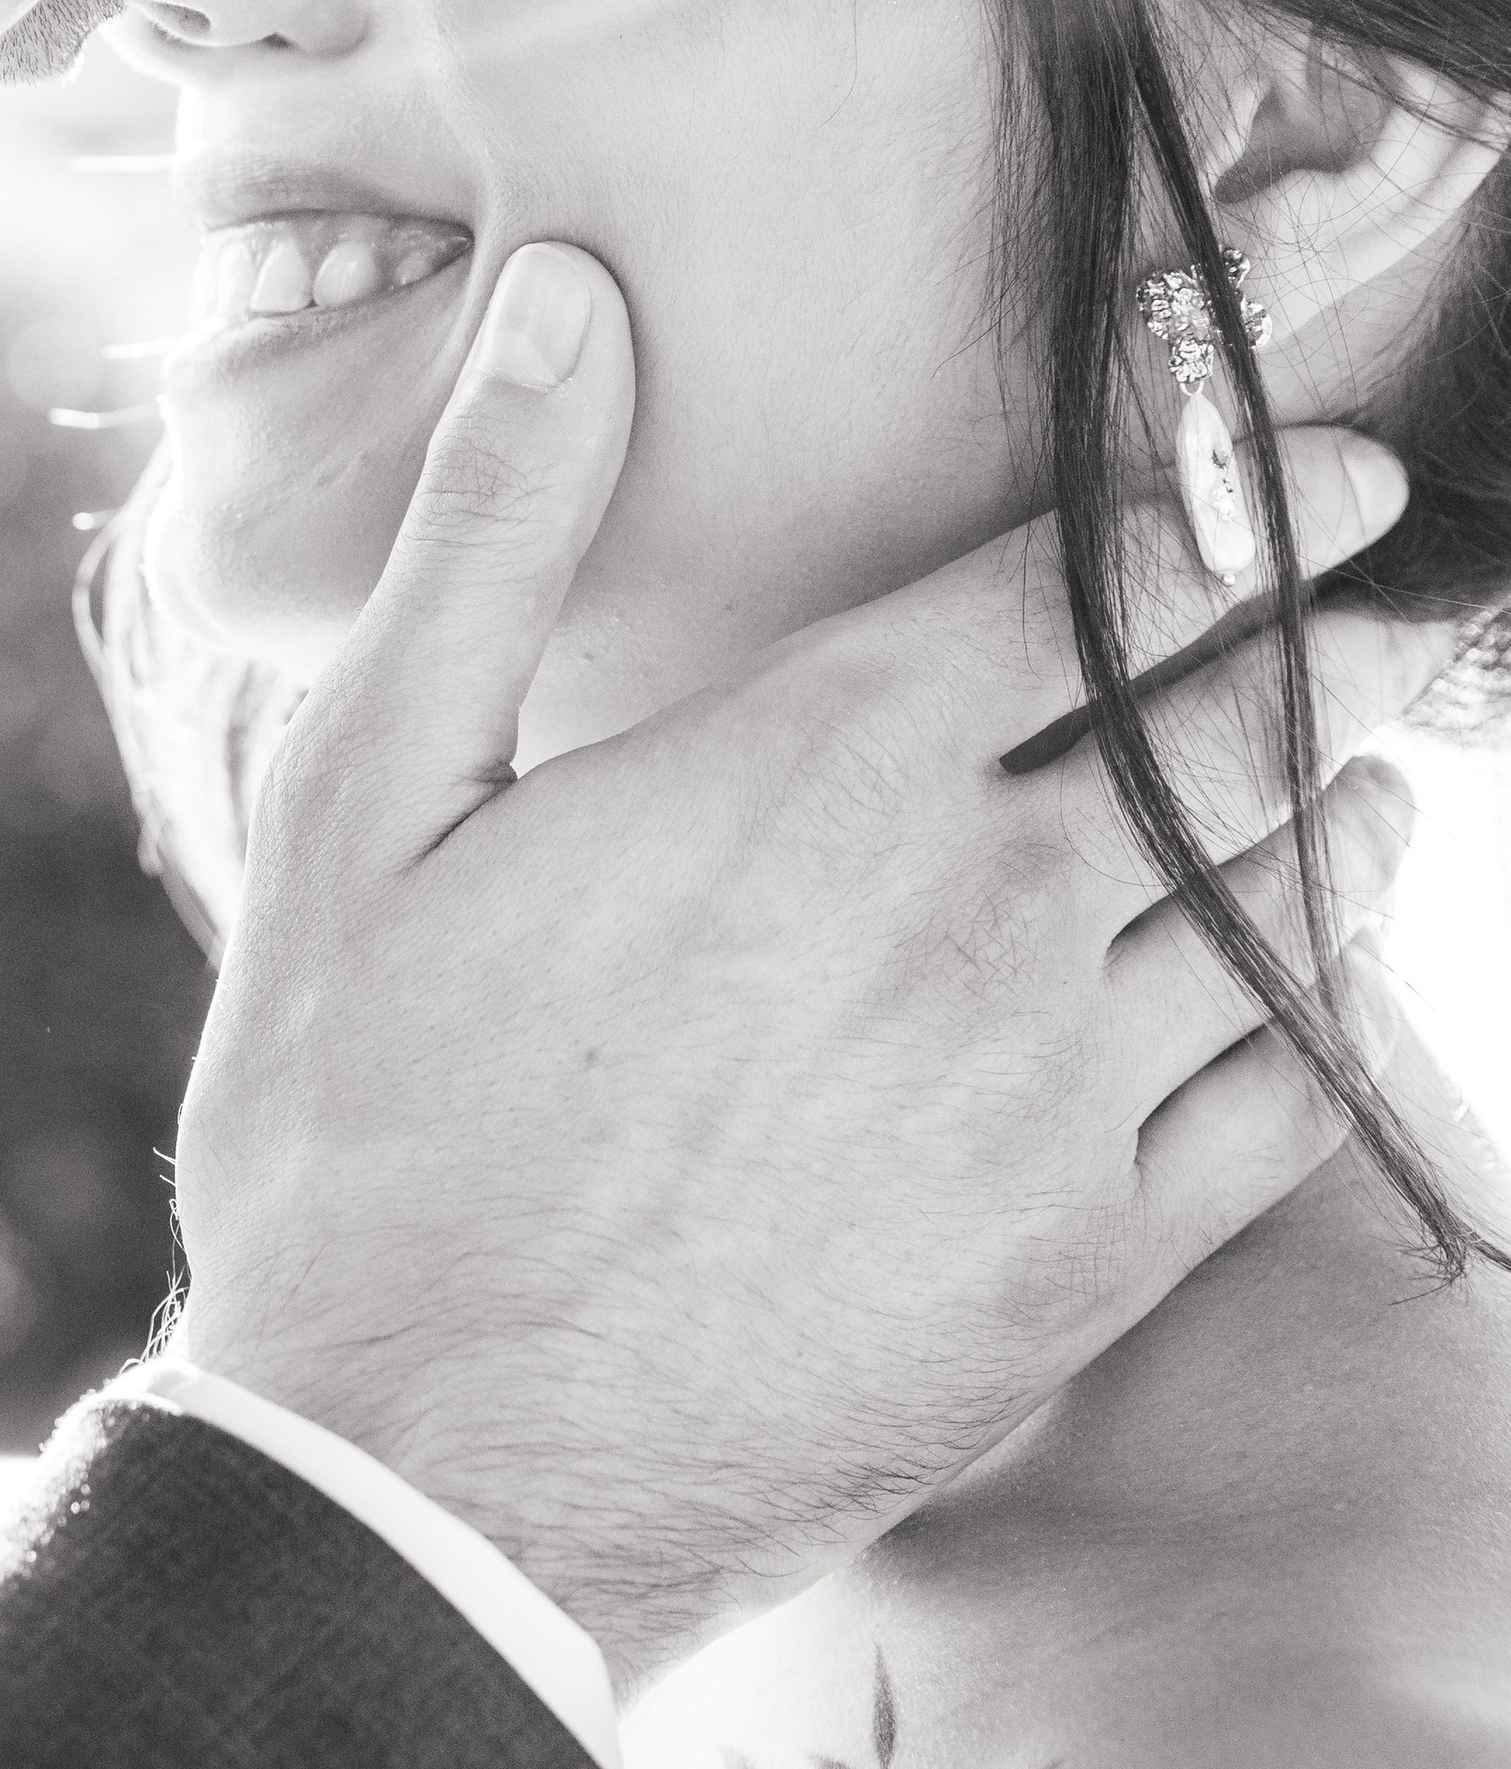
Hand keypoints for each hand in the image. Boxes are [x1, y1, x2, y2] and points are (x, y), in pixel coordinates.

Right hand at [170, 242, 1452, 1694]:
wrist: (423, 1472)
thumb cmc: (364, 1130)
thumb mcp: (364, 799)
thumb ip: (495, 531)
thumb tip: (570, 296)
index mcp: (822, 761)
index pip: (1096, 574)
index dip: (1232, 498)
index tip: (1334, 466)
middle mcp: (984, 906)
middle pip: (1225, 721)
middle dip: (1335, 630)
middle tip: (1410, 582)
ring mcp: (1057, 1093)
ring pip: (1275, 900)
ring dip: (1348, 802)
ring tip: (1391, 753)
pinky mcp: (1087, 1265)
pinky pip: (1281, 1100)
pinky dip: (1335, 1004)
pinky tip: (1335, 967)